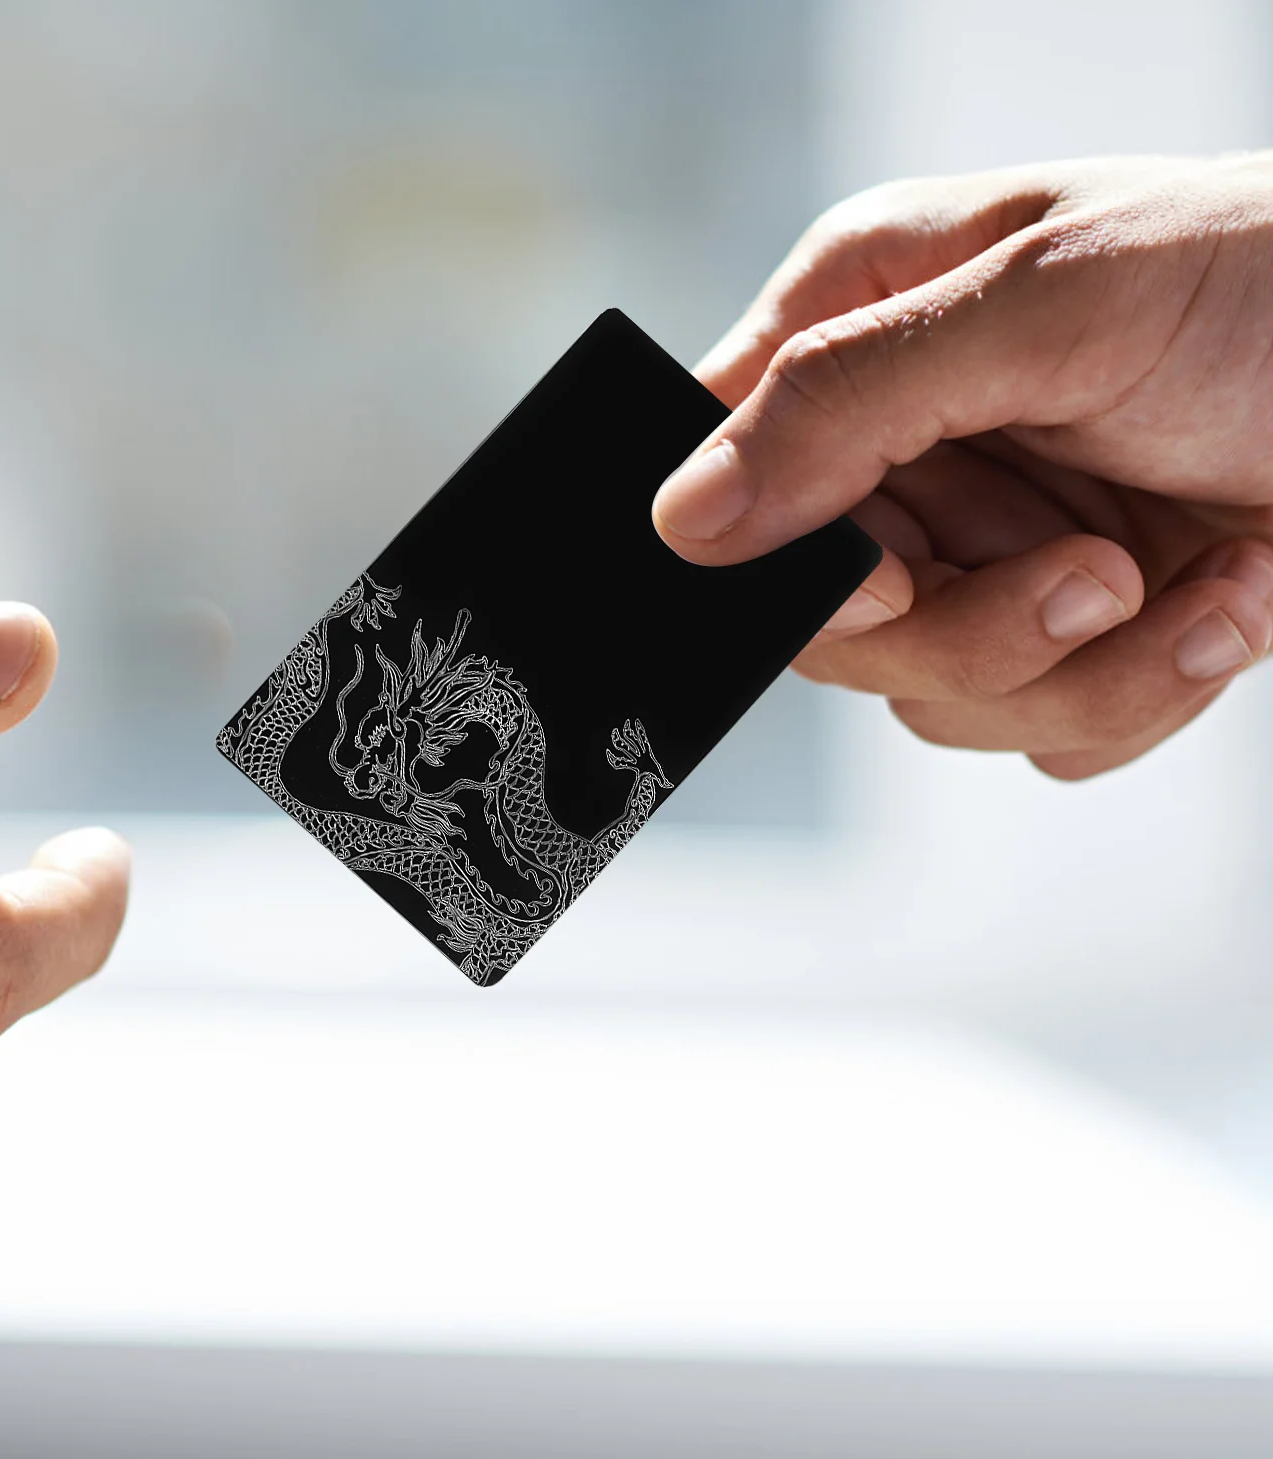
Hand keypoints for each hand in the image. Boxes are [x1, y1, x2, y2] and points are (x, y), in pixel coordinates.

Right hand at [652, 154, 1272, 777]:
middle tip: (1091, 575)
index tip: (892, 579)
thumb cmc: (1266, 281)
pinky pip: (1042, 734)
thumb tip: (686, 519)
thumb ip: (849, 401)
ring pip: (933, 699)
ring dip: (1079, 669)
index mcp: (860, 330)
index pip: (724, 477)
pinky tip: (1229, 599)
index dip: (780, 562)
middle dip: (968, 630)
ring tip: (1193, 581)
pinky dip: (1141, 692)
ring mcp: (982, 550)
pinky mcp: (1066, 632)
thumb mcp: (1047, 307)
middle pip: (830, 627)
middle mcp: (903, 452)